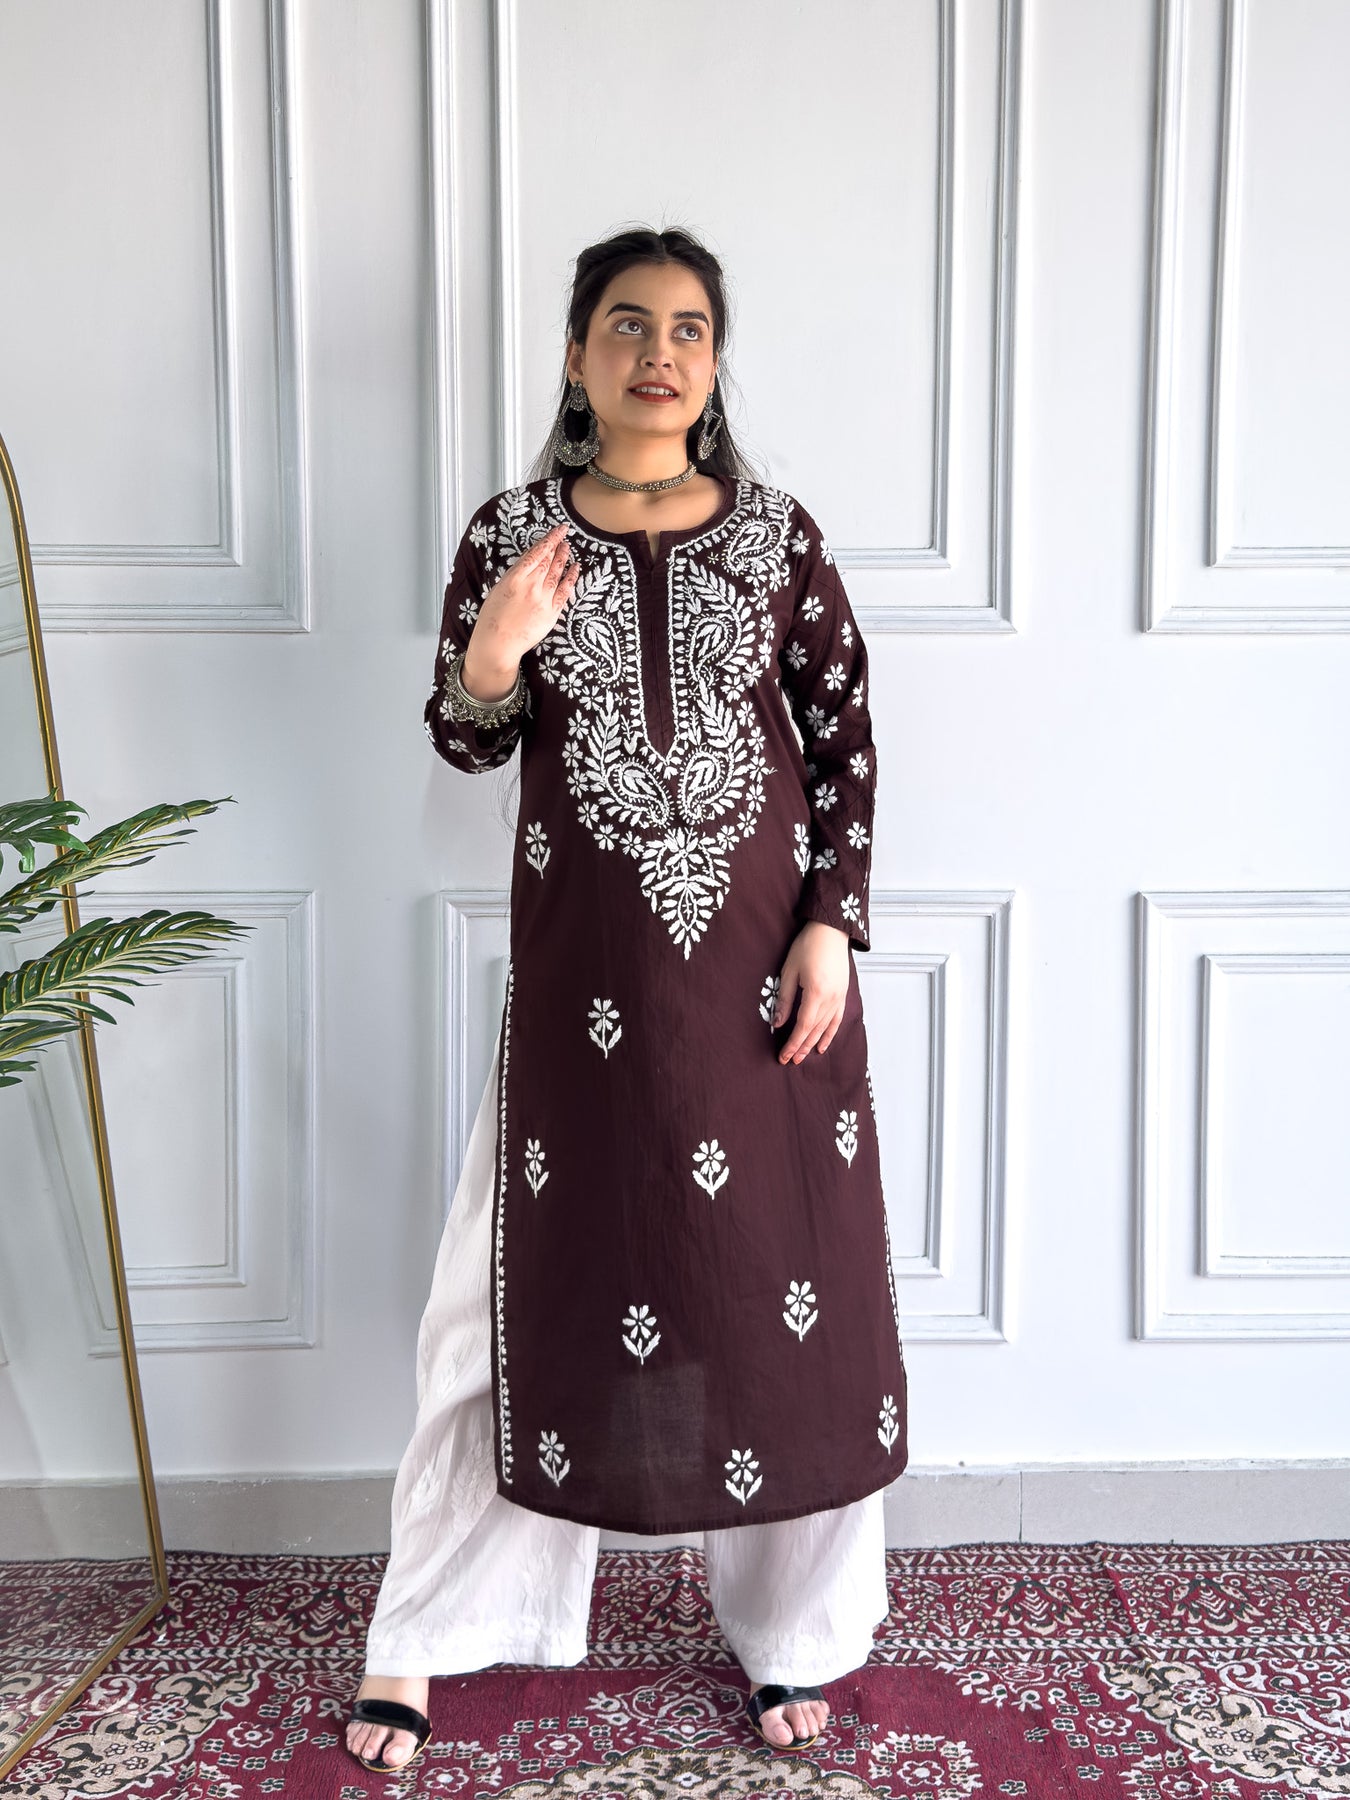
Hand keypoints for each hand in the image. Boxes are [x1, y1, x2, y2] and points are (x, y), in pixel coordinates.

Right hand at [475, 521, 579, 662]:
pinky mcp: (552, 613)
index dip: (549, 539)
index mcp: (514, 578)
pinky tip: (576, 568)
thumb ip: (515, 575)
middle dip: (557, 546)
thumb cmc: (493, 619)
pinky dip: (571, 578)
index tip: (558, 530)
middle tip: (564, 536)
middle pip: (548, 560)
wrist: (498, 644)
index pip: (536, 553)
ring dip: (564, 558)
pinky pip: (565, 591)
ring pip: (557, 573)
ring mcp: (543, 599)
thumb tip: (528, 563)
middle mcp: (531, 586)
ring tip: (568, 548)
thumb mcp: (498, 590)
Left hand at [773, 921, 849, 1063]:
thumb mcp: (790, 971)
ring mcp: (839, 997)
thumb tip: (778, 1023)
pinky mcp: (843, 994)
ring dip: (813, 1044)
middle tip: (789, 1061)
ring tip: (802, 1057)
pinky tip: (822, 1045)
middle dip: (801, 1047)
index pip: (802, 1026)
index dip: (792, 1043)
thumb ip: (785, 1000)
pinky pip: (836, 1020)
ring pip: (825, 1028)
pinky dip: (829, 1034)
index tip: (783, 1055)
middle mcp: (831, 999)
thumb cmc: (807, 946)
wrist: (831, 930)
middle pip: (814, 1031)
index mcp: (816, 993)